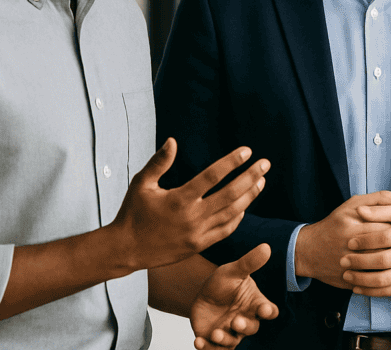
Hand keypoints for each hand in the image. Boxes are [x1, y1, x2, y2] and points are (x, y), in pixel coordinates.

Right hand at [110, 139, 269, 271]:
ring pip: (232, 213)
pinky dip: (238, 217)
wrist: (126, 249)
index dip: (231, 162)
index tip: (247, 151)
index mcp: (179, 199)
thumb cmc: (132, 212)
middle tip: (265, 163)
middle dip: (250, 177)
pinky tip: (245, 205)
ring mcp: (197, 233)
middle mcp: (192, 217)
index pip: (212, 176)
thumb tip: (172, 141)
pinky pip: (225, 230)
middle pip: (230, 194)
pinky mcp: (199, 245)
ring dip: (250, 196)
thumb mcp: (141, 183)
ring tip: (261, 181)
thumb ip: (159, 162)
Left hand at [190, 245, 278, 348]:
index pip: (268, 310)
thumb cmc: (223, 282)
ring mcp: (231, 332)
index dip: (268, 311)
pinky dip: (206, 349)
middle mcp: (245, 320)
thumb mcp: (233, 271)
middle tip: (235, 321)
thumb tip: (266, 247)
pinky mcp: (215, 341)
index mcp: (255, 304)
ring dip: (225, 339)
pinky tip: (198, 342)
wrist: (203, 295)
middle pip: (251, 328)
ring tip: (215, 333)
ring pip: (233, 341)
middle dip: (244, 326)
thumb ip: (249, 262)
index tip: (264, 309)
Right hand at [294, 191, 390, 287]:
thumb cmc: (335, 224)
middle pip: (385, 246)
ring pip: (380, 265)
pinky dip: (383, 274)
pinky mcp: (350, 279)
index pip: (386, 225)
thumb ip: (380, 198)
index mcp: (353, 225)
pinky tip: (388, 268)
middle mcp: (349, 245)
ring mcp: (349, 264)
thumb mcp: (353, 205)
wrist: (310, 250)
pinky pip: (373, 280)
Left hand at [340, 204, 390, 296]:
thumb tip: (361, 211)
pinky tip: (358, 288)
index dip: (366, 241)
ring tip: (347, 275)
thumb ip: (381, 209)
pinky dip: (373, 292)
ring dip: (364, 280)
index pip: (386, 238)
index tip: (350, 242)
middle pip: (385, 261)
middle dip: (361, 262)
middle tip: (343, 260)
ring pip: (387, 280)